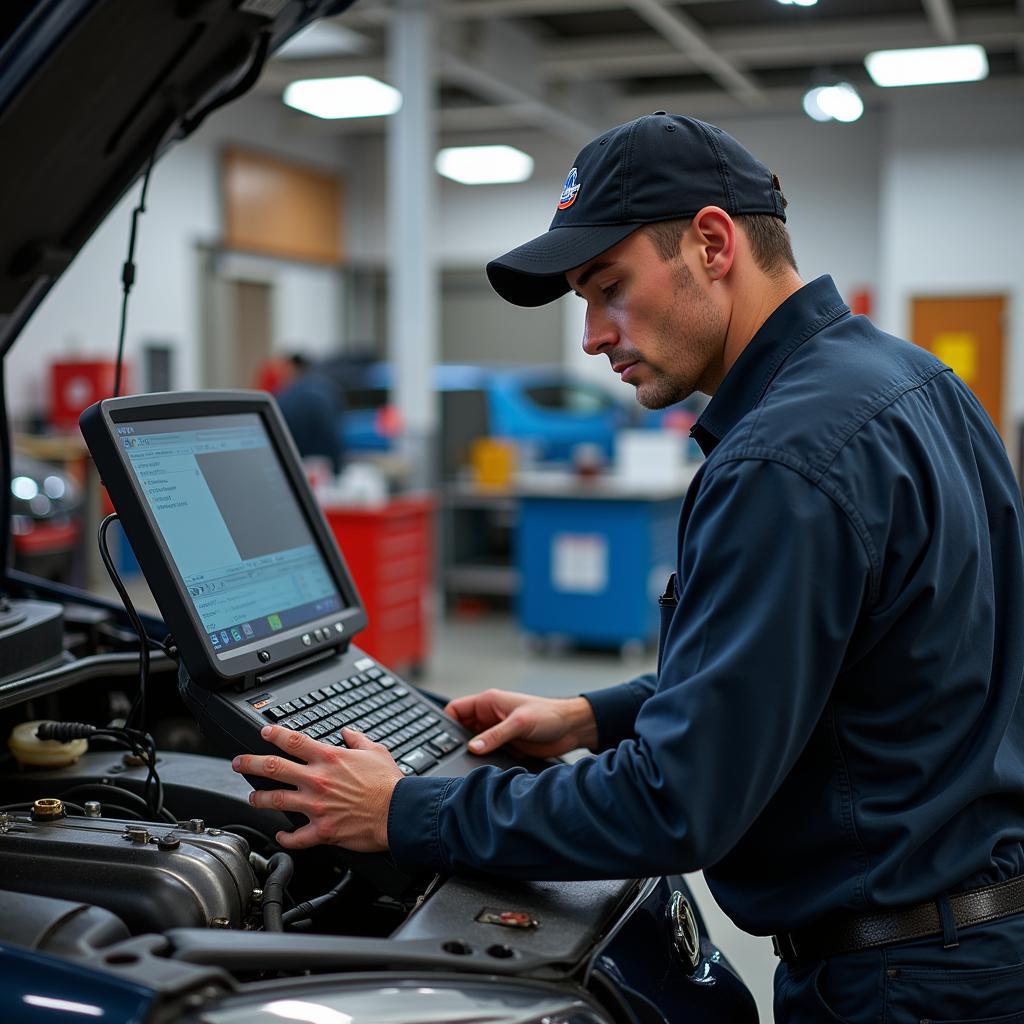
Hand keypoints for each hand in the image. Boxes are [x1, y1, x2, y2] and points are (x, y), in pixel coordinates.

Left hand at [232, 725, 402, 851]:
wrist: (398, 812)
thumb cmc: (389, 784)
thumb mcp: (376, 751)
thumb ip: (358, 739)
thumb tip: (347, 732)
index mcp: (329, 759)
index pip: (293, 741)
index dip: (274, 735)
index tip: (263, 733)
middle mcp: (318, 780)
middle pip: (274, 768)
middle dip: (251, 763)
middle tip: (238, 762)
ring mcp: (316, 806)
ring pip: (277, 801)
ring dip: (259, 798)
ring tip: (252, 797)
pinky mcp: (322, 830)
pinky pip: (297, 837)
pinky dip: (286, 838)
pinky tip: (281, 835)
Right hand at [444, 689, 597, 757]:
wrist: (572, 729)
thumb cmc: (549, 715)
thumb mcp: (520, 723)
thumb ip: (495, 735)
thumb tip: (472, 747)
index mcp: (488, 703)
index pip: (456, 710)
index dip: (445, 723)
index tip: (439, 740)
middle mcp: (489, 717)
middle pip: (461, 729)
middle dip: (455, 742)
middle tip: (449, 756)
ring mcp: (496, 732)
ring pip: (472, 744)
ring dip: (469, 753)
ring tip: (463, 764)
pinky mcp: (505, 746)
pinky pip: (486, 754)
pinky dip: (482, 761)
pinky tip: (479, 770)